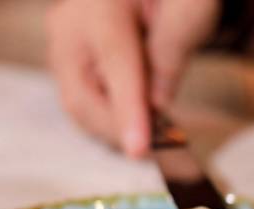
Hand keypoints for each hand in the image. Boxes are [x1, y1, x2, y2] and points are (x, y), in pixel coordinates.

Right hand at [46, 0, 219, 157]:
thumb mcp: (189, 10)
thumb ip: (173, 52)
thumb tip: (155, 105)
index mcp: (101, 5)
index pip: (115, 65)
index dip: (127, 111)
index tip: (140, 149)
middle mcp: (71, 25)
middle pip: (82, 95)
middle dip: (119, 128)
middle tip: (159, 147)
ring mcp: (64, 46)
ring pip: (80, 107)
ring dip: (116, 128)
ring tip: (154, 134)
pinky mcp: (68, 65)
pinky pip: (84, 103)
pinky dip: (111, 119)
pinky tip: (139, 123)